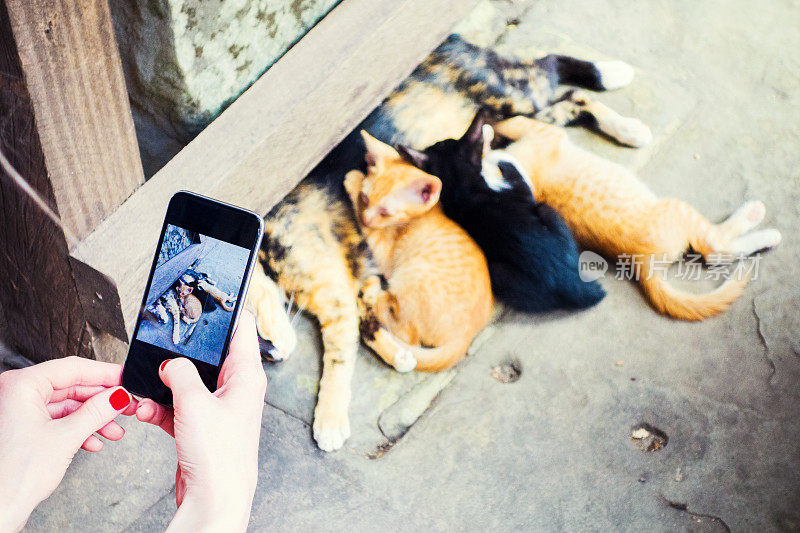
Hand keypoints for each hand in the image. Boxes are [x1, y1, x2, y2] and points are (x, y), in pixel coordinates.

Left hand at [0, 357, 134, 530]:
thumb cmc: (12, 476)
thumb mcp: (66, 437)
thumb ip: (96, 412)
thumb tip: (117, 395)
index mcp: (21, 386)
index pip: (73, 369)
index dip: (104, 374)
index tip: (125, 379)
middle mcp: (17, 394)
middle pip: (71, 387)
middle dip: (101, 401)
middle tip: (125, 406)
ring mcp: (19, 413)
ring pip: (67, 406)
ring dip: (93, 419)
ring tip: (113, 430)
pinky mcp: (23, 430)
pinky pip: (58, 421)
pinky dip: (78, 430)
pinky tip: (94, 441)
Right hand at [135, 312, 266, 531]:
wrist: (213, 500)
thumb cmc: (220, 456)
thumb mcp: (195, 403)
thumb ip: (179, 374)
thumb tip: (170, 363)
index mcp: (247, 376)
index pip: (241, 329)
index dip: (226, 310)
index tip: (212, 294)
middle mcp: (236, 389)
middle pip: (207, 356)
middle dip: (180, 355)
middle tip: (161, 351)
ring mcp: (219, 408)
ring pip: (188, 382)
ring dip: (164, 386)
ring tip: (145, 391)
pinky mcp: (203, 426)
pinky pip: (179, 405)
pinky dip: (161, 407)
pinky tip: (146, 410)